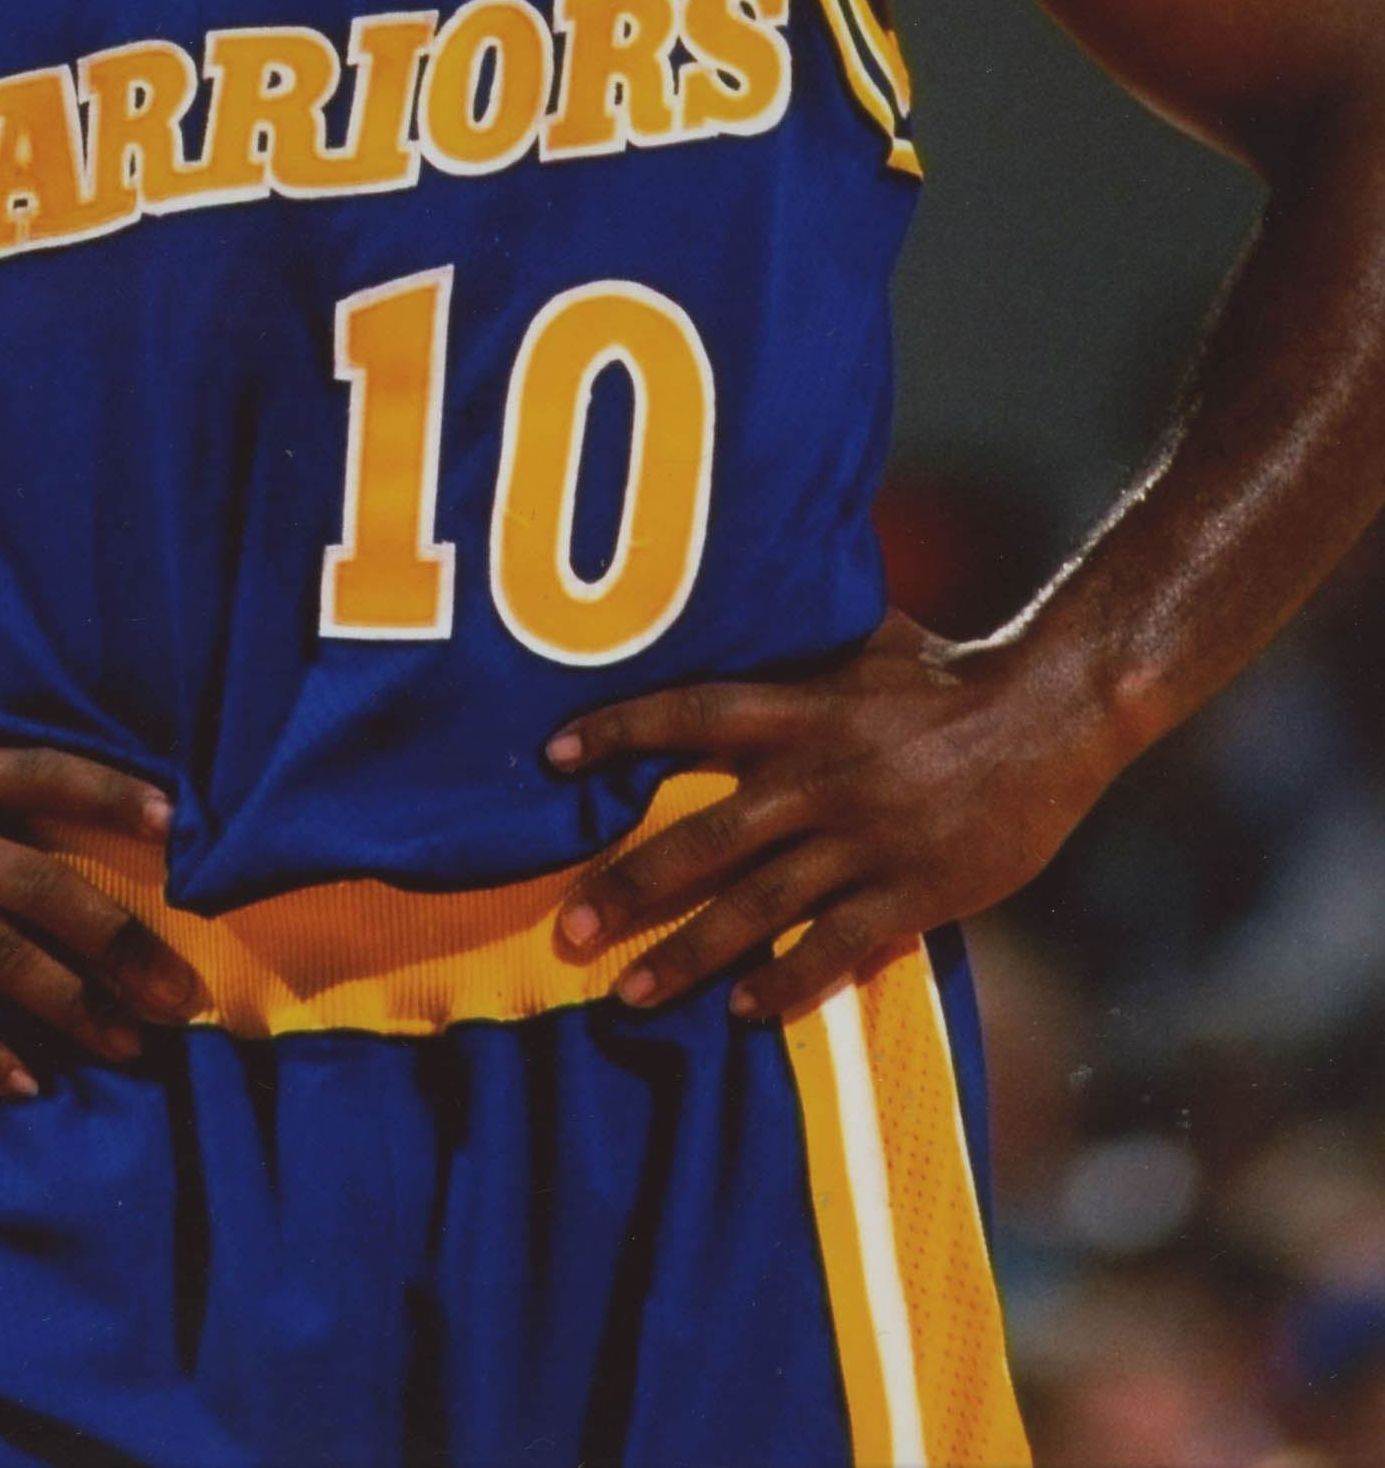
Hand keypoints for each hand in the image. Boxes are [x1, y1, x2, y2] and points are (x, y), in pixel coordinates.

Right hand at [0, 706, 201, 1097]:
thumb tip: (41, 761)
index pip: (44, 774)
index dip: (109, 793)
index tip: (177, 822)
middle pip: (45, 889)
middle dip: (121, 945)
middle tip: (180, 993)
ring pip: (2, 958)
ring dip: (74, 1008)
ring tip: (129, 1046)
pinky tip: (28, 1084)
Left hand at [542, 611, 1119, 1022]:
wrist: (1054, 715)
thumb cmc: (949, 673)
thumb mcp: (865, 641)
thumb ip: (797, 641)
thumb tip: (739, 593)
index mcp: (806, 709)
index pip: (692, 714)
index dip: (620, 731)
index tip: (551, 755)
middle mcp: (823, 778)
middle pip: (705, 838)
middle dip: (629, 886)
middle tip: (565, 929)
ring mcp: (868, 841)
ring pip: (759, 907)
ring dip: (689, 955)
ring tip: (627, 992)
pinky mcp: (916, 892)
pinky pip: (837, 948)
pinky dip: (787, 982)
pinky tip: (743, 1013)